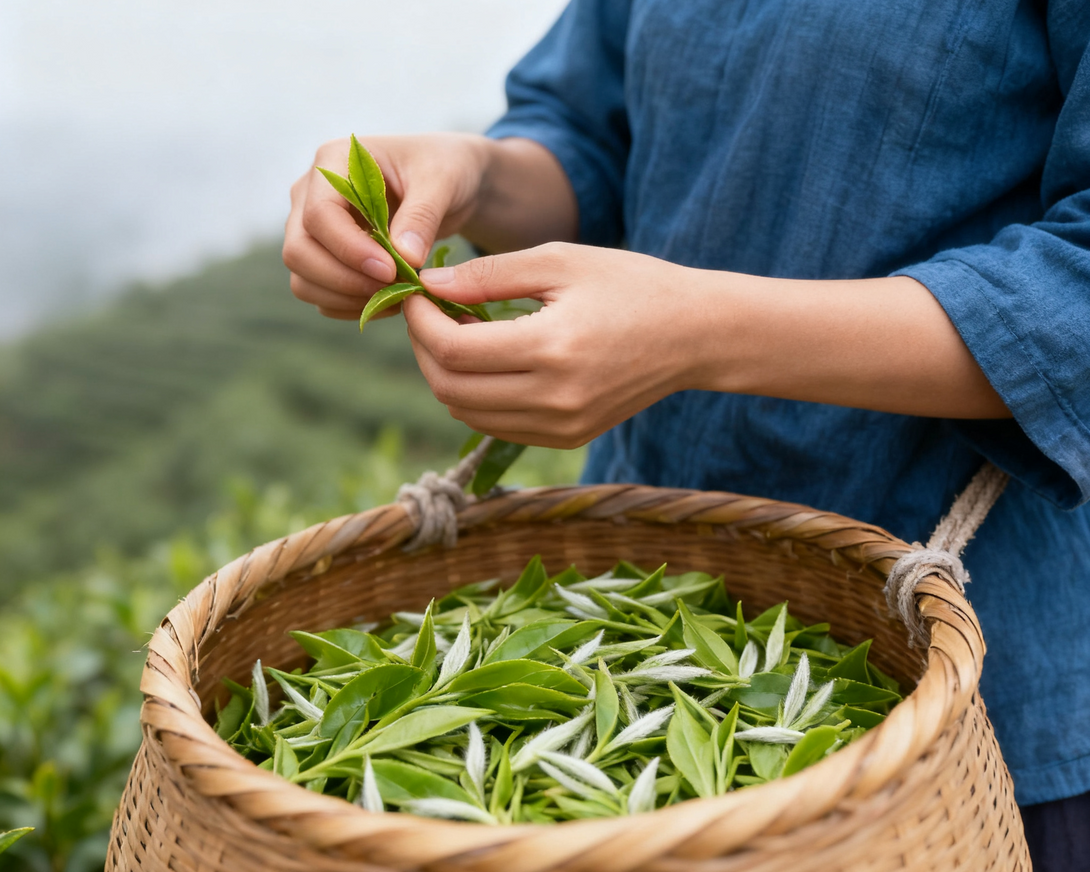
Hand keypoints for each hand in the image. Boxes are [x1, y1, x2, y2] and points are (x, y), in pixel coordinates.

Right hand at [282, 133, 489, 319]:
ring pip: (302, 278)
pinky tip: (388, 301)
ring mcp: (310, 227)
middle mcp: (309, 193)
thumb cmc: (441, 169)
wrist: (442, 185)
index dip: (350, 250)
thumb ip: (422, 215)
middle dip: (344, 280)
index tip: (391, 270)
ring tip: (395, 297)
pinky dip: (349, 306)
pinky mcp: (320, 256)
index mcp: (333, 160)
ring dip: (346, 297)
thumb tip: (405, 256)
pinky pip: (318, 293)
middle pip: (298, 251)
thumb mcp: (442, 181)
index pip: (319, 215)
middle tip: (394, 289)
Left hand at [403, 243, 704, 447]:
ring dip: (447, 375)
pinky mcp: (568, 438)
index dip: (420, 322)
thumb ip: (489, 274)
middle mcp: (555, 399)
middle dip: (424, 349)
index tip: (414, 294)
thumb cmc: (631, 284)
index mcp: (553, 349)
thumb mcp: (560, 260)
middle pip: (451, 390)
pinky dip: (476, 397)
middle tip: (427, 314)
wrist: (695, 334)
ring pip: (468, 414)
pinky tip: (488, 362)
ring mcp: (562, 426)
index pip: (454, 350)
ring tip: (459, 334)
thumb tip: (428, 286)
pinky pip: (497, 427)